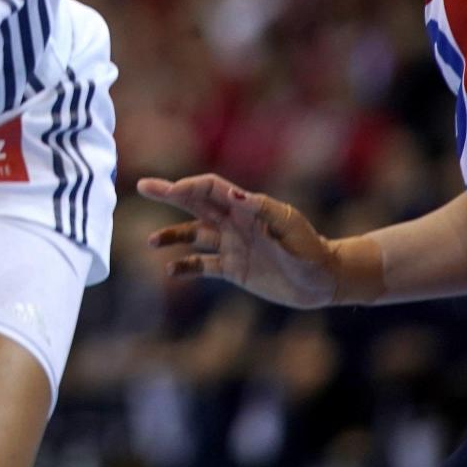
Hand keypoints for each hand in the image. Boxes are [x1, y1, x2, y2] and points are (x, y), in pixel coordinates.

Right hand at [136, 173, 339, 308]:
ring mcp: (231, 245)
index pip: (210, 189)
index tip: (171, 190)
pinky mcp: (232, 269)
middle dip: (169, 194)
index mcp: (246, 207)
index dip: (189, 186)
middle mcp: (234, 223)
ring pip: (193, 235)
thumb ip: (263, 209)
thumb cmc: (310, 249)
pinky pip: (202, 265)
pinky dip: (185, 267)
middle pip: (195, 203)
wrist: (323, 280)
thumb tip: (233, 195)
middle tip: (143, 186)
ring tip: (152, 241)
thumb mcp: (290, 226)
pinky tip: (171, 271)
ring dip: (172, 235)